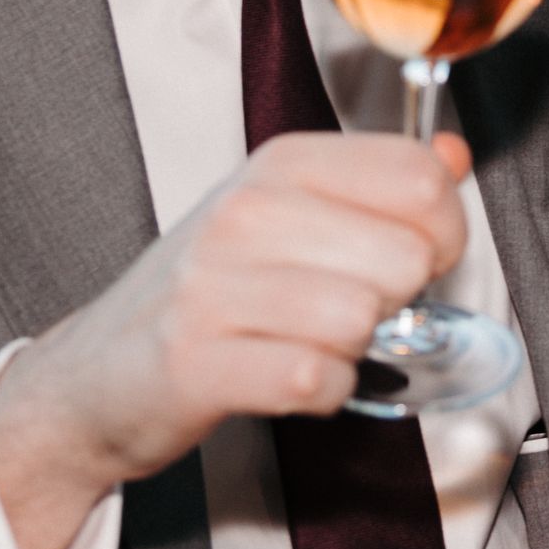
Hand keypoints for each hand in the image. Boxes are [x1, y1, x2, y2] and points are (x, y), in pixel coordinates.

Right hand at [0, 129, 470, 548]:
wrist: (95, 374)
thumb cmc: (211, 291)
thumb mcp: (292, 214)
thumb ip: (381, 184)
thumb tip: (453, 156)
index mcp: (282, 162)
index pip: (420, 179)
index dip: (444, 232)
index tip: (415, 255)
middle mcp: (246, 210)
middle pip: (406, 258)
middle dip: (397, 300)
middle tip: (347, 308)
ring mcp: (214, 285)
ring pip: (362, 319)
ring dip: (356, 350)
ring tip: (309, 342)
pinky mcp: (197, 363)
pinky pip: (316, 379)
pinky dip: (325, 392)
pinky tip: (292, 378)